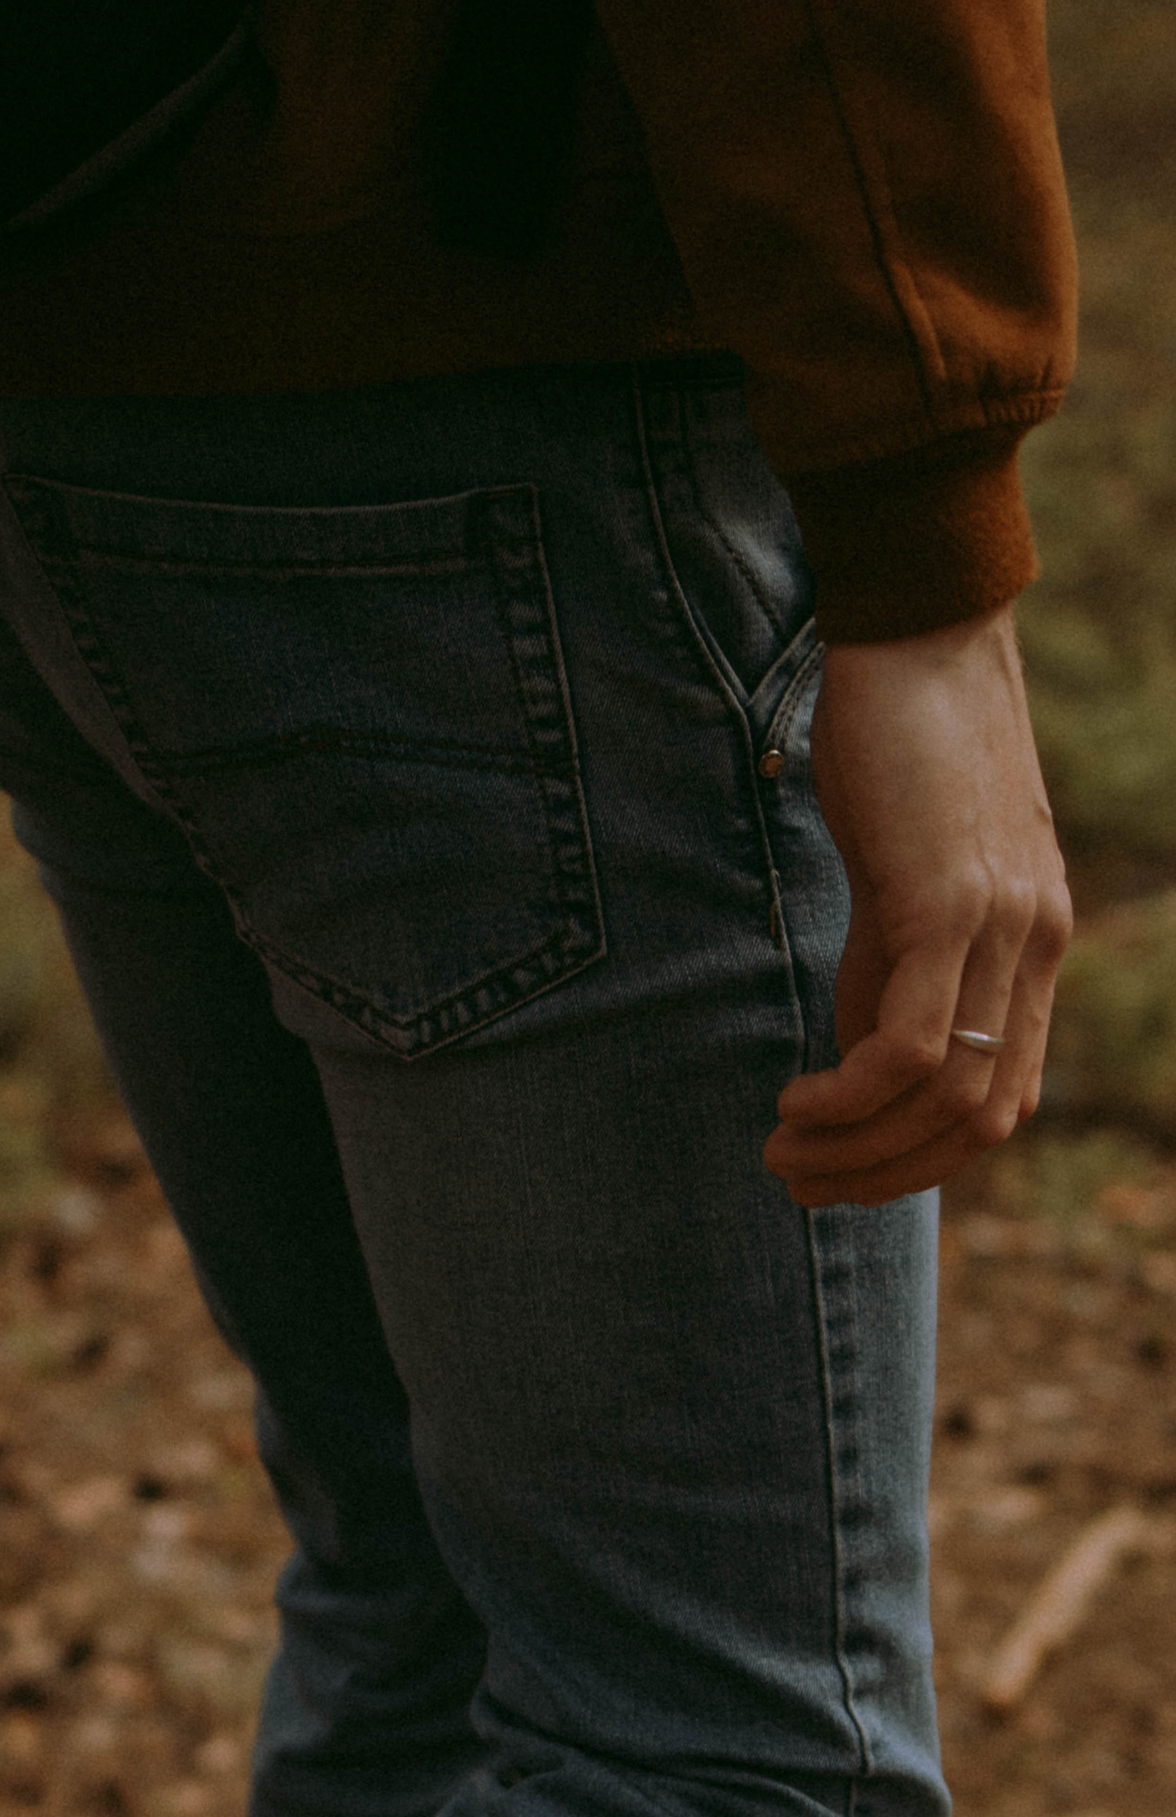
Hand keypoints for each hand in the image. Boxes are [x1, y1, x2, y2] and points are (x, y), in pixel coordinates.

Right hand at [763, 608, 1070, 1212]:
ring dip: (855, 1148)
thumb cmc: (901, 748)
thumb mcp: (903, 880)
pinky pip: (908, 1047)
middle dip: (884, 1178)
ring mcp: (1001, 927)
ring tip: (782, 1147)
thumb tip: (857, 1061)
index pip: (1003, 1105)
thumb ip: (891, 968)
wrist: (920, 635)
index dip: (922, 1163)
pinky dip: (847, 1097)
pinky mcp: (949, 903)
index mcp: (1032, 947)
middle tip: (798, 1181)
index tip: (841, 1172)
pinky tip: (796, 1098)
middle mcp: (1034, 946)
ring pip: (944, 1098)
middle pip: (980, 1123)